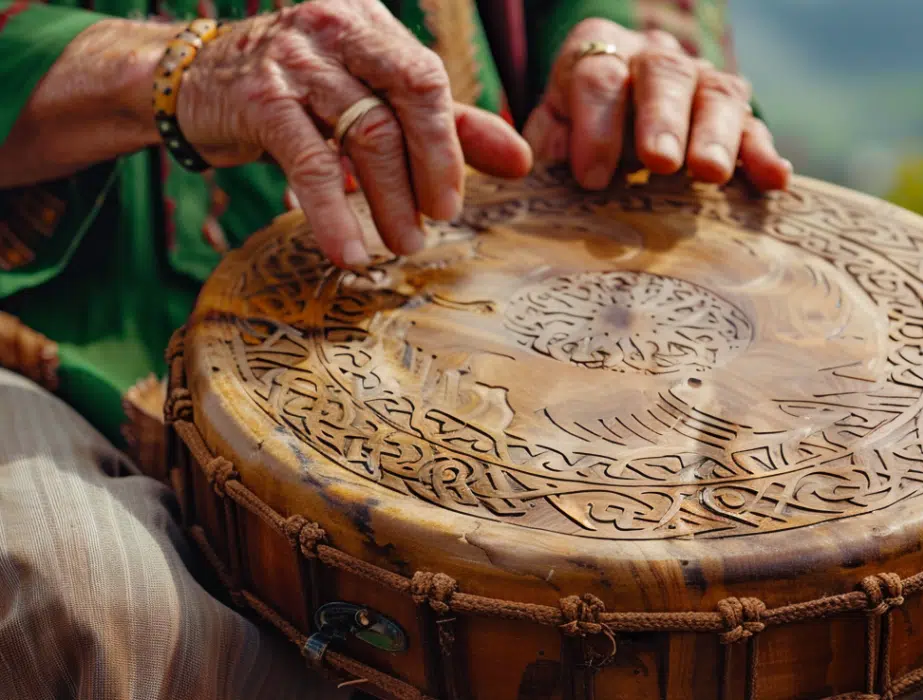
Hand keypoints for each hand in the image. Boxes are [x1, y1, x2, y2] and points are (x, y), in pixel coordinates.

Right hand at [176, 0, 531, 265]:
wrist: (190, 83)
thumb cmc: (297, 92)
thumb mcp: (372, 98)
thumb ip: (447, 125)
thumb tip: (522, 161)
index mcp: (370, 22)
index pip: (428, 78)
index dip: (450, 143)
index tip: (454, 200)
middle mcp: (335, 27)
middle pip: (407, 97)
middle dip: (430, 169)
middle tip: (436, 224)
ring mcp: (294, 59)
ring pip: (365, 134)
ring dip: (389, 199)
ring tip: (402, 243)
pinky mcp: (259, 99)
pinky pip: (311, 164)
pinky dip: (333, 215)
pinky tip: (349, 253)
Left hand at [522, 18, 790, 191]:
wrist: (619, 111)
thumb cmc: (578, 128)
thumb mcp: (552, 127)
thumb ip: (547, 142)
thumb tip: (544, 167)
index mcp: (598, 52)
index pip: (598, 78)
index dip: (595, 126)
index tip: (591, 177)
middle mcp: (654, 57)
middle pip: (663, 75)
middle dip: (663, 118)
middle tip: (661, 161)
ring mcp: (701, 81)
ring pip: (718, 93)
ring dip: (717, 134)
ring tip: (711, 173)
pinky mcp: (736, 114)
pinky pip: (756, 126)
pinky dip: (764, 152)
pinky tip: (774, 179)